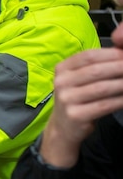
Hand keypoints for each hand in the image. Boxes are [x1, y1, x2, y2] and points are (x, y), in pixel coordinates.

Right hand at [40, 45, 122, 167]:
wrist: (63, 127)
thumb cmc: (77, 98)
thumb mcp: (79, 79)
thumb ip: (95, 65)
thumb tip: (121, 51)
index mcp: (62, 69)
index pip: (88, 56)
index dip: (111, 54)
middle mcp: (61, 83)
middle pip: (96, 70)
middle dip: (120, 67)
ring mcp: (67, 99)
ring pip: (102, 88)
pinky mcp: (76, 115)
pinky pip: (104, 105)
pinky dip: (120, 100)